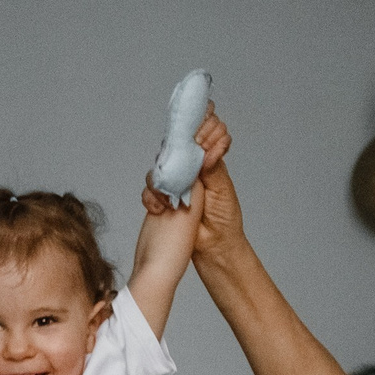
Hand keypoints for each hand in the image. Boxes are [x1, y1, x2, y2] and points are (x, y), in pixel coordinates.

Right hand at [147, 107, 239, 256]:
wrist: (215, 247)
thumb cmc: (224, 218)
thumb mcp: (223, 189)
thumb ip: (213, 167)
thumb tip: (206, 150)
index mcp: (206, 160)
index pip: (199, 133)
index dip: (200, 127)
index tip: (201, 135)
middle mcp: (188, 168)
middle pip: (174, 146)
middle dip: (176, 148)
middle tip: (187, 157)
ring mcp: (174, 183)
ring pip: (159, 167)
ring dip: (164, 175)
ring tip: (175, 189)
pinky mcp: (162, 199)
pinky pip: (150, 190)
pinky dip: (153, 196)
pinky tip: (164, 206)